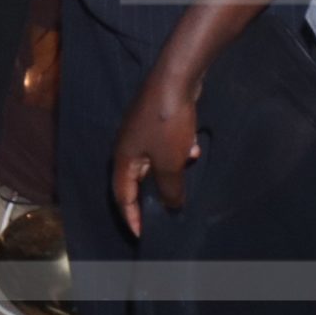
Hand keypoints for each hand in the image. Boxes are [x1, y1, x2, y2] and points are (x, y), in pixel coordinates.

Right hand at [111, 63, 205, 237]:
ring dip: (172, 170)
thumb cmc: (167, 124)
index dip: (131, 217)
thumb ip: (170, 189)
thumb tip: (171, 205)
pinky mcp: (156, 121)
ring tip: (188, 168)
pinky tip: (193, 146)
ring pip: (155, 162)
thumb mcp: (170, 163)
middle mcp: (128, 145)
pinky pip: (165, 146)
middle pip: (138, 179)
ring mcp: (142, 131)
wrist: (175, 80)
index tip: (141, 235)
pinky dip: (178, 151)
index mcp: (124, 158)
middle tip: (166, 212)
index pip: (122, 195)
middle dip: (154, 195)